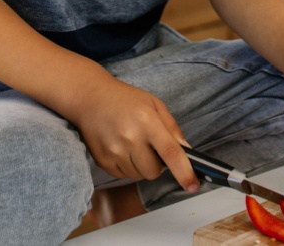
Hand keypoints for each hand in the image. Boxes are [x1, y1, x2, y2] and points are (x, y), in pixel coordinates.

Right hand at [57, 74, 198, 191]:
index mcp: (147, 121)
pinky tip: (122, 148)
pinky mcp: (102, 161)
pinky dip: (128, 167)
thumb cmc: (126, 100)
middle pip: (154, 171)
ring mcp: (114, 151)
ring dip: (142, 166)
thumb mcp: (154, 104)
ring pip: (139, 176)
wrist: (90, 98)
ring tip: (134, 144)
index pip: (170, 152)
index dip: (184, 171)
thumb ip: (172, 128)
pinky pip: (124, 176)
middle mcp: (130, 138)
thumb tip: (186, 150)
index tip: (192, 185)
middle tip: (151, 147)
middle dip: (158, 165)